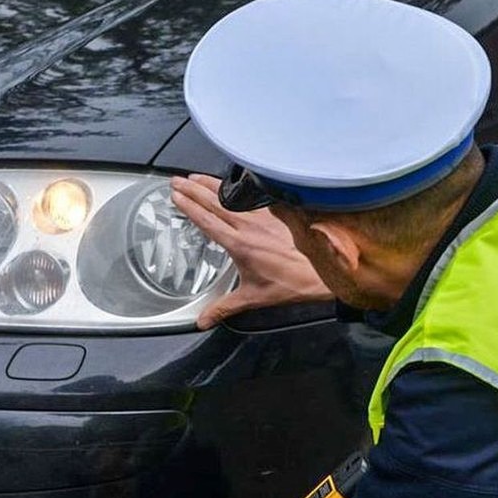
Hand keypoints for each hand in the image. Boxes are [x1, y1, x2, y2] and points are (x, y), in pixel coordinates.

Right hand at [171, 175, 333, 329]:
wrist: (320, 274)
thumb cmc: (290, 284)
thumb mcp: (252, 298)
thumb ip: (224, 308)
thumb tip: (203, 321)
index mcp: (239, 245)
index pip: (207, 221)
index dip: (189, 207)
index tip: (176, 197)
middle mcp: (249, 227)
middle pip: (214, 202)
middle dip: (193, 189)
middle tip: (177, 181)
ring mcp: (264, 217)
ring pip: (232, 195)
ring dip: (211, 184)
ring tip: (195, 177)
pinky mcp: (277, 214)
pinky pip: (251, 197)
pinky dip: (236, 188)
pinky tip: (230, 183)